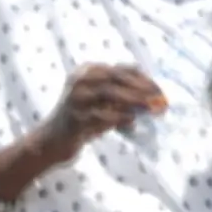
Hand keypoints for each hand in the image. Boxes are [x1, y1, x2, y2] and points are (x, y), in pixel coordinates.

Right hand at [35, 64, 166, 164]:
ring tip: (150, 109)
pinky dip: (118, 118)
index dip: (143, 79)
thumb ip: (122, 98)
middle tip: (160, 99)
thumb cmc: (82, 122)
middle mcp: (80, 80)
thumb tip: (153, 99)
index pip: (122, 70)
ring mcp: (74, 98)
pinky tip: (131, 123)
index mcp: (87, 72)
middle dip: (141, 88)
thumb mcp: (102, 104)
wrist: (52, 141)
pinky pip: (100, 115)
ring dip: (133, 100)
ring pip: (109, 93)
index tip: (160, 90)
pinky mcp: (73, 118)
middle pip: (116, 78)